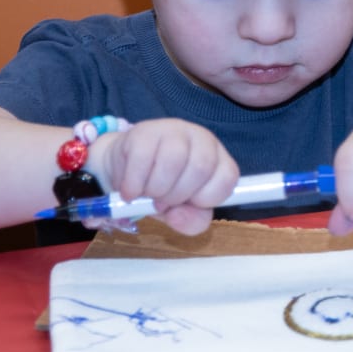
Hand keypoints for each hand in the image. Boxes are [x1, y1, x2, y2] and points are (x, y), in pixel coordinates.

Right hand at [88, 119, 239, 235]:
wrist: (124, 170)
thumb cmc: (162, 190)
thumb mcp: (181, 211)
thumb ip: (191, 221)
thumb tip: (178, 215)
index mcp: (218, 159)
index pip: (228, 178)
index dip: (205, 200)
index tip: (186, 205)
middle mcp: (201, 139)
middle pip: (200, 168)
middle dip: (177, 196)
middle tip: (161, 202)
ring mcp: (174, 130)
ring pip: (172, 161)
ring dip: (155, 189)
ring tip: (146, 194)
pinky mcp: (144, 131)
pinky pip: (142, 159)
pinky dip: (133, 184)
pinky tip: (130, 191)